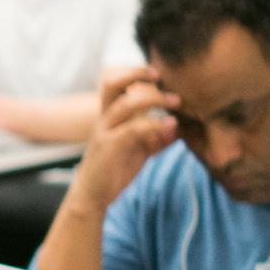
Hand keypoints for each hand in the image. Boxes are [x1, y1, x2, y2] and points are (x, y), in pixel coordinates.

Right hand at [71, 67, 179, 211]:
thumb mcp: (138, 150)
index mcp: (109, 116)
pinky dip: (156, 124)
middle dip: (136, 74)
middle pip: (111, 83)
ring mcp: (105, 132)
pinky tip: (172, 127)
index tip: (157, 74)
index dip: (133, 73)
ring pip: (126, 104)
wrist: (92, 196)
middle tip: (160, 76)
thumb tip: (177, 127)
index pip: (114, 83)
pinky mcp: (110, 147)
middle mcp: (104, 119)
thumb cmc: (114, 170)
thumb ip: (155, 137)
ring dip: (154, 98)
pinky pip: (134, 129)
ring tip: (176, 102)